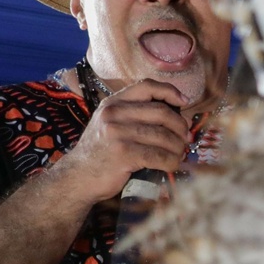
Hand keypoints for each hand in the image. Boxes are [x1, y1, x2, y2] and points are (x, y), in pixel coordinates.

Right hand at [53, 80, 189, 204]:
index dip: (170, 92)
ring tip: (178, 154)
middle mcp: (114, 114)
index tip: (184, 102)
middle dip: (180, 127)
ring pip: (165, 136)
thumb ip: (135, 115)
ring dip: (178, 148)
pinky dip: (172, 162)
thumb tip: (178, 113)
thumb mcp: (111, 124)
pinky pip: (160, 156)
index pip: (147, 86)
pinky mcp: (124, 154)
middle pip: (162, 112)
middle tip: (185, 138)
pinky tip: (171, 165)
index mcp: (113, 103)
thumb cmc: (102, 151)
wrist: (78, 177)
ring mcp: (118, 133)